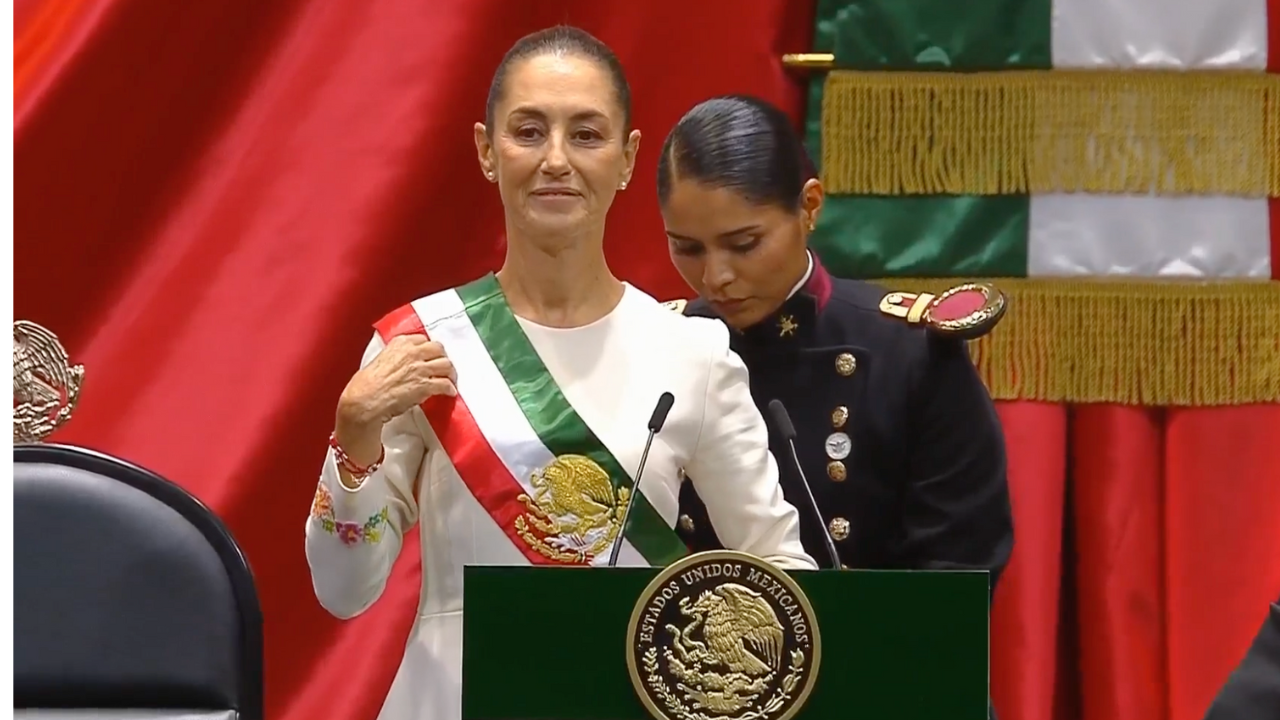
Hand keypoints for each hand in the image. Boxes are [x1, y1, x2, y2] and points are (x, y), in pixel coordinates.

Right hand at [334, 336, 455, 463]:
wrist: (365, 400)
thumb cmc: (366, 384)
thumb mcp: (379, 359)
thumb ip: (395, 356)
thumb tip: (404, 363)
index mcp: (400, 343)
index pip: (423, 340)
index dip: (429, 349)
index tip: (430, 356)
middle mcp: (413, 352)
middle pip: (439, 349)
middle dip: (442, 357)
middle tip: (443, 367)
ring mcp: (420, 368)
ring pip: (446, 365)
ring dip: (450, 373)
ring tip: (450, 379)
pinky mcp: (425, 385)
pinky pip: (445, 384)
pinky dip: (450, 389)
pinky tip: (450, 392)